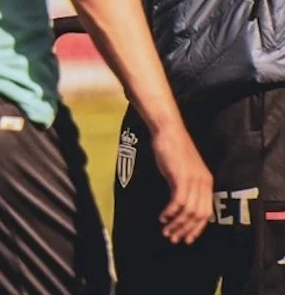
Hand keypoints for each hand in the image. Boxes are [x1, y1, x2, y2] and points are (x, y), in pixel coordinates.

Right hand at [151, 127, 212, 243]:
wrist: (168, 130)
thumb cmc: (172, 148)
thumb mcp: (182, 170)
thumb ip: (184, 185)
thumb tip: (179, 204)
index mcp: (206, 182)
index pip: (206, 213)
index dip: (196, 228)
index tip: (186, 238)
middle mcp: (203, 183)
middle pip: (199, 215)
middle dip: (186, 230)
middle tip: (173, 238)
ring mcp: (193, 180)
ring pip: (189, 211)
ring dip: (176, 224)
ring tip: (165, 231)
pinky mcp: (181, 176)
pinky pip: (178, 201)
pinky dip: (170, 212)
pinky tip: (162, 216)